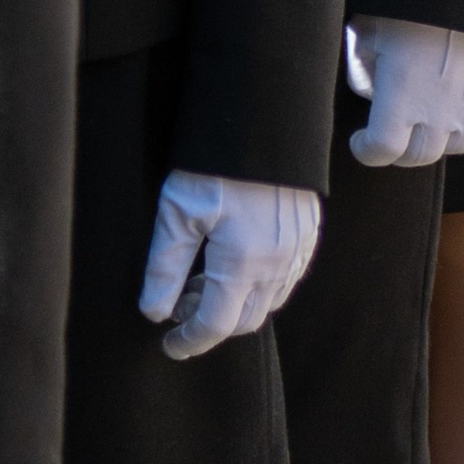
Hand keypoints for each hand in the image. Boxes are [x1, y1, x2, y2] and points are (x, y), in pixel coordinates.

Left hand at [138, 171, 321, 360]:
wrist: (266, 120)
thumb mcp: (179, 210)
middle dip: (210, 324)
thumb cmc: (216, 163)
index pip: (215, 325)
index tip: (168, 344)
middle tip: (182, 303)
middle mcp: (277, 263)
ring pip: (269, 303)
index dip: (189, 341)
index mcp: (243, 263)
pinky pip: (288, 279)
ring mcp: (298, 249)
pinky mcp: (309, 233)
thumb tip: (154, 312)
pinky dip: (261, 287)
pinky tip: (237, 264)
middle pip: (244, 321)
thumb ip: (165, 267)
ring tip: (205, 280)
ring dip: (236, 306)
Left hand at [344, 18, 463, 167]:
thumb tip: (372, 94)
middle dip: (398, 147)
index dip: (366, 150)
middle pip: (415, 156)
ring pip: (451, 147)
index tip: (361, 140)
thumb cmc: (407, 6)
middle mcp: (437, 114)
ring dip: (435, 138)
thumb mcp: (367, 34)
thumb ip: (363, 73)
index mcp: (400, 100)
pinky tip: (456, 105)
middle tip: (393, 128)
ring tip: (427, 115)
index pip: (381, 151)